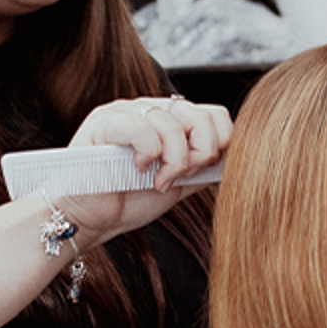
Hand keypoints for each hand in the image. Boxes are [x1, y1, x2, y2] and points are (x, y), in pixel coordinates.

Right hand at [61, 95, 231, 241]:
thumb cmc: (128, 201)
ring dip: (173, 161)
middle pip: (200, 115)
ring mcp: (126, 111)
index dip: (220, 142)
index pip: (214, 114)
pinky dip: (149, 154)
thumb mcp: (178, 184)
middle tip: (180, 176)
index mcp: (169, 119)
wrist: (90, 219)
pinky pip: (143, 128)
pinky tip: (139, 168)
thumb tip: (236, 157)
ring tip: (157, 181)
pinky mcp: (104, 121)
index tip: (202, 170)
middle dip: (200, 152)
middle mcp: (150, 108)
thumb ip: (202, 167)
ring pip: (173, 123)